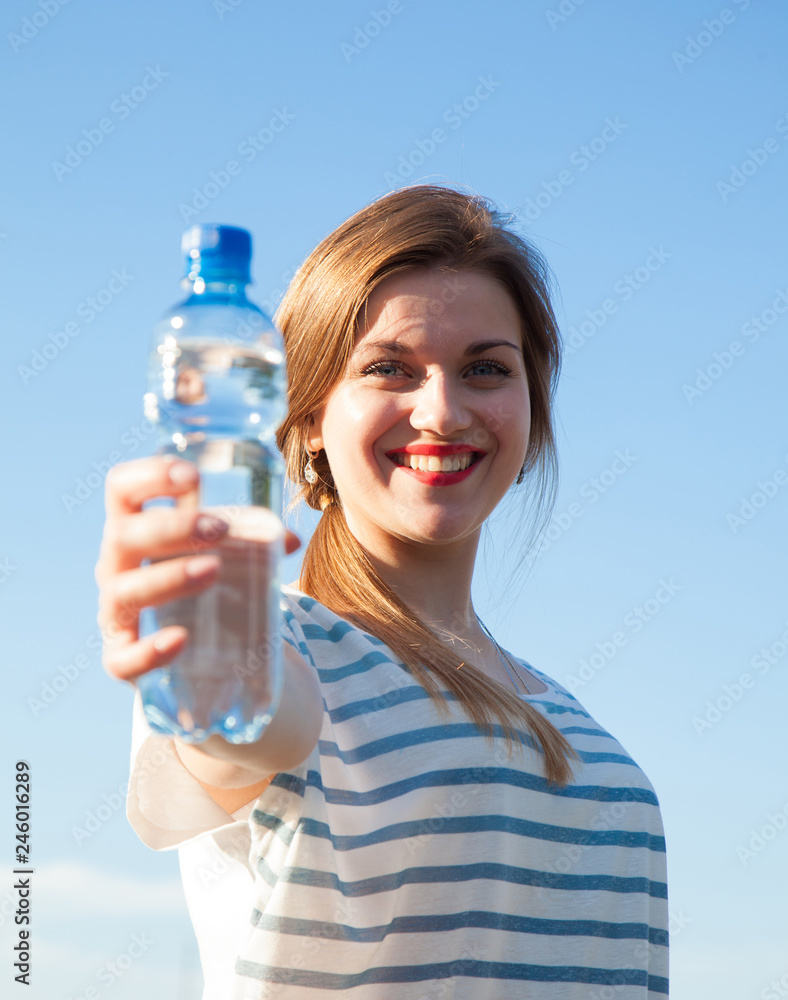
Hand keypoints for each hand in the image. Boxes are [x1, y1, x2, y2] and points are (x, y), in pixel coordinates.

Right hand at [94, 455, 299, 683]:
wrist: (190, 649)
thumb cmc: (201, 582)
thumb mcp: (221, 553)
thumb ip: (252, 540)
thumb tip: (289, 540)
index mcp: (135, 528)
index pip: (123, 488)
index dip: (150, 474)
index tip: (194, 476)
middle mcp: (116, 566)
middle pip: (123, 535)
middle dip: (172, 527)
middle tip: (220, 529)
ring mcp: (114, 613)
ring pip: (123, 591)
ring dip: (169, 577)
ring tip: (214, 570)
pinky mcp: (121, 658)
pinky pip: (122, 659)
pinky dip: (150, 650)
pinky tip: (181, 639)